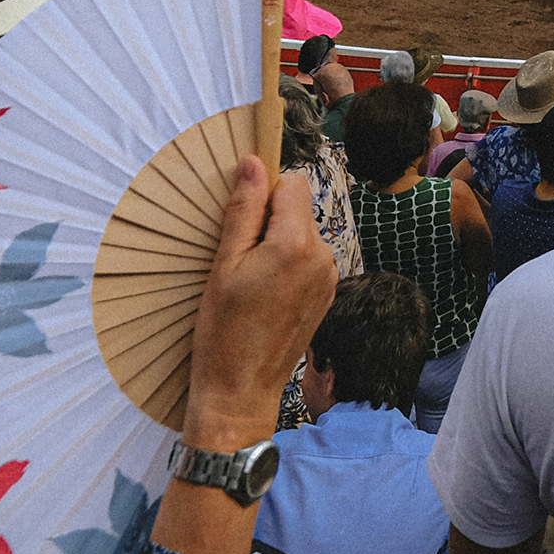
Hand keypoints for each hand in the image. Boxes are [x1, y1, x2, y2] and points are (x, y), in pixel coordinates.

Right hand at [185, 154, 336, 444]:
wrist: (241, 390)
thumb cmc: (224, 331)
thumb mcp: (224, 264)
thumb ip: (243, 209)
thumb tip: (253, 163)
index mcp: (297, 244)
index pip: (292, 184)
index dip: (264, 193)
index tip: (241, 218)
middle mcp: (323, 257)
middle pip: (297, 209)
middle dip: (268, 221)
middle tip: (239, 259)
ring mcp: (329, 278)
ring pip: (301, 234)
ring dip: (276, 244)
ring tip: (249, 282)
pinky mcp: (326, 295)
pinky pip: (307, 259)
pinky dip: (286, 265)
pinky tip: (264, 294)